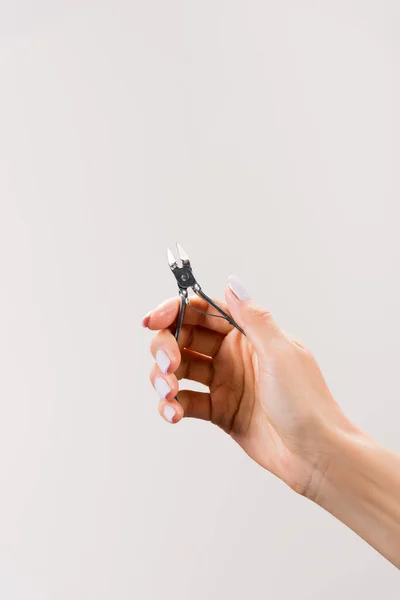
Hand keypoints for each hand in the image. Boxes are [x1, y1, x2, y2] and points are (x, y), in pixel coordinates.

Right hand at [143, 276, 356, 496]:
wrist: (314, 454)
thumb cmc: (306, 402)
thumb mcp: (280, 353)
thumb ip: (253, 318)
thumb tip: (232, 284)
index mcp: (248, 334)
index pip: (202, 311)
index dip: (174, 311)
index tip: (153, 320)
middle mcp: (233, 354)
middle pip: (184, 338)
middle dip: (166, 347)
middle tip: (168, 365)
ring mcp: (225, 382)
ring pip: (179, 370)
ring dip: (164, 378)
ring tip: (169, 393)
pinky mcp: (219, 410)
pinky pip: (186, 401)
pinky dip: (173, 405)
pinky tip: (174, 413)